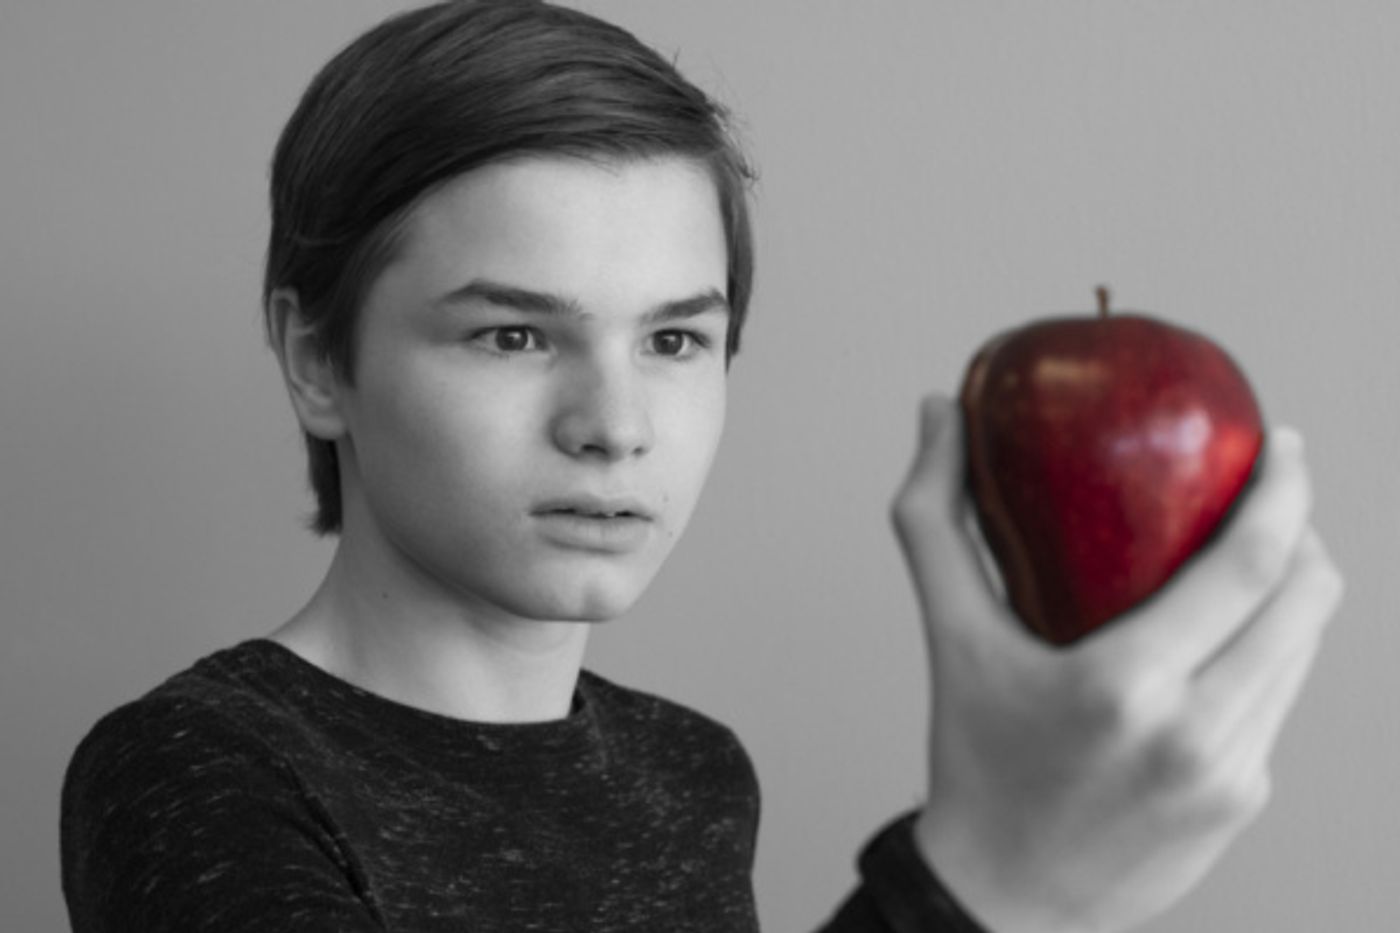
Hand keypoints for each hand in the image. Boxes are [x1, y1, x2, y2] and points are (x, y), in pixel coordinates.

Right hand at [890, 395, 1344, 932]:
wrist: (1003, 896)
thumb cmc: (973, 760)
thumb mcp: (949, 639)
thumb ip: (936, 519)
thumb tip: (938, 411)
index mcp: (1123, 687)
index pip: (1247, 568)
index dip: (1284, 492)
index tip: (1283, 443)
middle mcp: (1195, 734)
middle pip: (1305, 603)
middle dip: (1306, 530)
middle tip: (1277, 487)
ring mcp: (1231, 773)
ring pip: (1305, 650)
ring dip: (1294, 590)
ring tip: (1254, 554)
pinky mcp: (1245, 798)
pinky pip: (1281, 698)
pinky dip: (1269, 649)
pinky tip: (1226, 634)